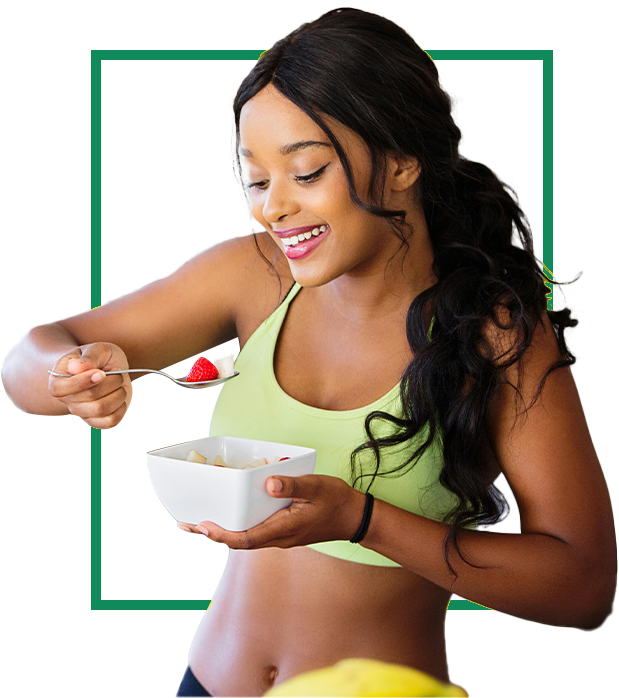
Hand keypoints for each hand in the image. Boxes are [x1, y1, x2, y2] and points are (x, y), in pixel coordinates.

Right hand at [48, 342, 132, 428]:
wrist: (107, 367)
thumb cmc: (98, 358)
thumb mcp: (96, 349)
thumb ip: (88, 357)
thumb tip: (76, 368)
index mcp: (58, 382)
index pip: (66, 388)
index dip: (87, 380)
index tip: (102, 372)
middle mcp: (68, 400)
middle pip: (91, 397)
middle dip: (111, 382)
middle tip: (115, 373)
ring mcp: (82, 413)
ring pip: (102, 410)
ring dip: (118, 394)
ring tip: (118, 384)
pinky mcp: (97, 421)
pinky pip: (112, 422)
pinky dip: (122, 408)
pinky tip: (119, 397)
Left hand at [177, 474, 366, 549]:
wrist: (354, 518)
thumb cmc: (336, 502)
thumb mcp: (317, 488)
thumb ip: (293, 486)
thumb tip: (269, 483)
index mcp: (283, 530)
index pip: (245, 538)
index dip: (222, 534)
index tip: (203, 526)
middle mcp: (278, 538)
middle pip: (239, 541)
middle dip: (213, 534)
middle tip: (188, 524)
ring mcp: (281, 536)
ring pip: (246, 538)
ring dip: (223, 531)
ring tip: (202, 521)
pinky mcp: (284, 531)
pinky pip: (255, 532)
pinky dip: (238, 526)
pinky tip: (232, 515)